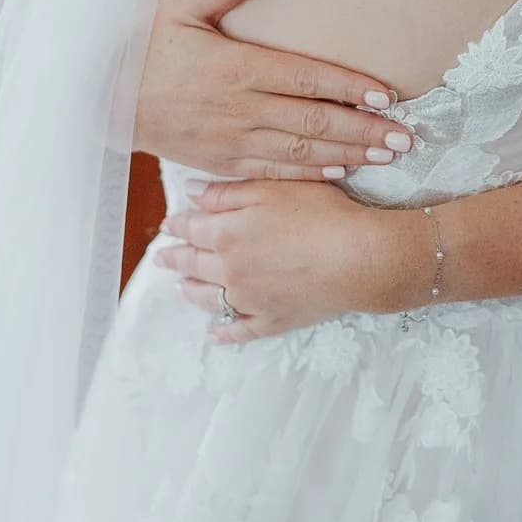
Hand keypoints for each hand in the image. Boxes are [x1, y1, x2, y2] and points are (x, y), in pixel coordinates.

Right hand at [133, 0, 412, 178]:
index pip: (306, 78)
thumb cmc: (149, 49)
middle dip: (365, 129)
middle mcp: (241, 109)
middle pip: (315, 121)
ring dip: (350, 155)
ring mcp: (234, 141)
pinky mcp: (225, 163)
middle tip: (407, 136)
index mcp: (237, 68)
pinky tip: (343, 173)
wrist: (108, 102)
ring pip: (303, 151)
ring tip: (389, 156)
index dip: (349, 87)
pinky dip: (312, 175)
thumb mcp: (181, 7)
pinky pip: (275, 172)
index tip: (387, 94)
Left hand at [154, 177, 421, 340]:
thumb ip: (228, 193)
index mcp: (227, 233)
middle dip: (176, 257)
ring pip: (209, 297)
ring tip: (181, 287)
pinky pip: (240, 330)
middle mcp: (230, 270)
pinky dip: (224, 332)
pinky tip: (215, 333)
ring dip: (191, 290)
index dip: (179, 223)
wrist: (358, 258)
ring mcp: (250, 299)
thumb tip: (192, 193)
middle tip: (163, 257)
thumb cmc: (320, 215)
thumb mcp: (273, 188)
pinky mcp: (272, 320)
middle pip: (194, 263)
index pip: (193, 227)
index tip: (169, 223)